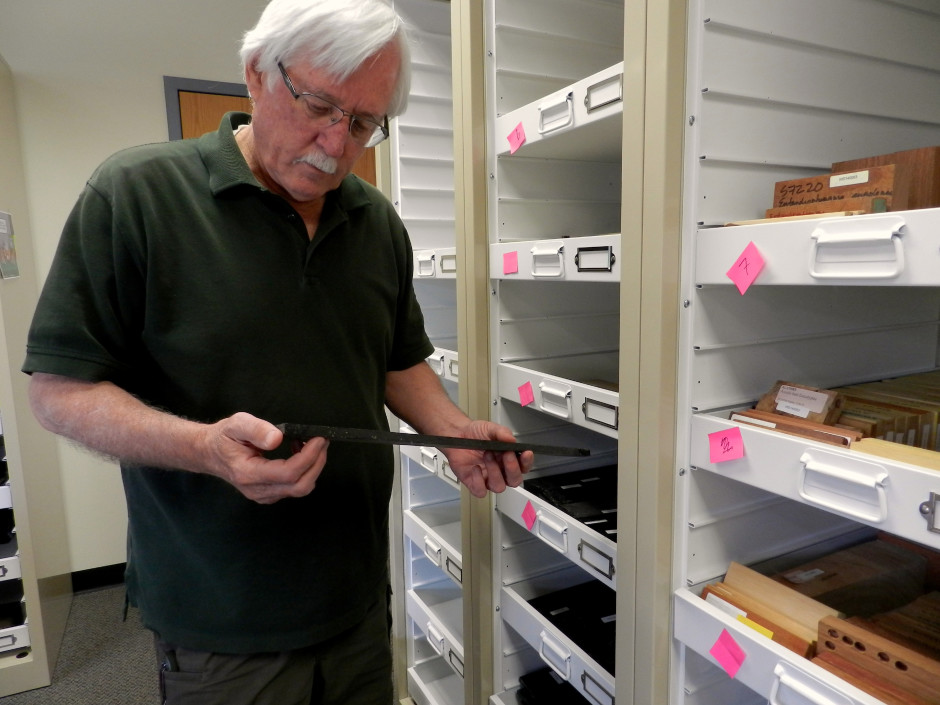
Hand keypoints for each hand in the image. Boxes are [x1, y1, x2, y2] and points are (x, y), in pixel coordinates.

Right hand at [201, 412, 328, 503]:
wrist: (210, 453)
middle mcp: (257, 490)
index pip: (288, 473)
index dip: (309, 457)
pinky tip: (299, 453)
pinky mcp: (269, 494)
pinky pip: (294, 487)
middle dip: (317, 463)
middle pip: (300, 486)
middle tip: (322, 441)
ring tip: (311, 444)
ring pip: (300, 488)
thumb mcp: (236, 424)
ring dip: (313, 466)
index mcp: (248, 473)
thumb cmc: (223, 437)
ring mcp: (264, 495)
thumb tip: (277, 439)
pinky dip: (305, 471)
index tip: (319, 438)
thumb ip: (256, 429)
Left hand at [441, 420, 533, 497]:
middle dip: (512, 468)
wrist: (458, 434)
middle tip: (506, 454)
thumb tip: (512, 440)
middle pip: (514, 480)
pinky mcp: (474, 483)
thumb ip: (502, 433)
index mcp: (508, 459)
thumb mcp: (491, 428)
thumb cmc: (476, 433)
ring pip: (499, 486)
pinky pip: (480, 491)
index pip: (524, 467)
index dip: (527, 462)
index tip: (526, 453)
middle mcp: (500, 471)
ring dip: (495, 471)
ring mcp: (487, 478)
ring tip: (487, 455)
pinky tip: (476, 468)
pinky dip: (479, 481)